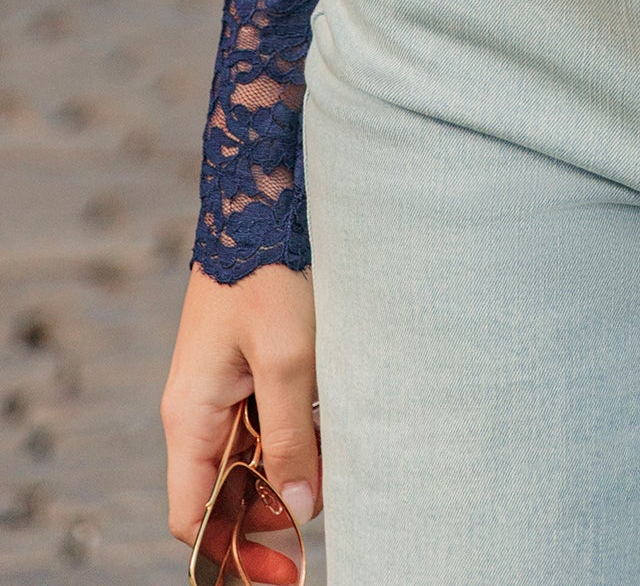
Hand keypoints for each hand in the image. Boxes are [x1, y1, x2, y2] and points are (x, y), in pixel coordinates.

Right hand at [162, 263, 318, 569]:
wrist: (262, 197)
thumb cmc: (268, 271)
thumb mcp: (287, 357)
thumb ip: (291, 435)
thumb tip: (299, 509)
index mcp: (191, 415)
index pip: (190, 514)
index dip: (230, 543)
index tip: (282, 555)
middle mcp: (200, 408)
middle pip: (227, 488)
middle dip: (273, 502)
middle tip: (329, 498)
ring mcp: (224, 386)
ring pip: (254, 452)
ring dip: (294, 459)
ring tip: (341, 449)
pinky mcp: (250, 363)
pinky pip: (270, 415)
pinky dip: (301, 423)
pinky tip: (337, 411)